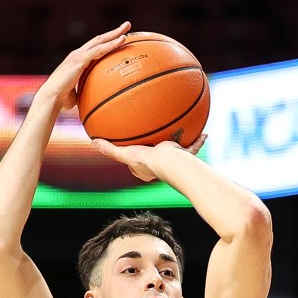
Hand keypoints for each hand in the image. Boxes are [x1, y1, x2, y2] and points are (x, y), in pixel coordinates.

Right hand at [36, 22, 130, 110]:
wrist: (51, 97)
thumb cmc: (62, 99)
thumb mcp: (78, 93)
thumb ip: (87, 91)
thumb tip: (97, 101)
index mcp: (78, 60)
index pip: (95, 47)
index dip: (107, 41)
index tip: (119, 37)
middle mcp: (78, 54)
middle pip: (99, 39)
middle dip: (113, 32)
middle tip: (127, 25)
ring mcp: (78, 55)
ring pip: (100, 41)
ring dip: (115, 34)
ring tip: (127, 27)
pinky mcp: (79, 60)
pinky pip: (99, 50)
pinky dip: (111, 44)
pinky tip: (122, 40)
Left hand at [92, 134, 207, 181]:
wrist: (170, 162)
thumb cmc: (147, 161)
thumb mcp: (125, 154)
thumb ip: (109, 149)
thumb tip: (93, 142)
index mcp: (145, 167)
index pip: (138, 160)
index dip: (135, 152)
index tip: (134, 143)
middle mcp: (160, 165)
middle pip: (159, 153)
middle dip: (159, 146)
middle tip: (156, 136)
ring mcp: (174, 161)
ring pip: (178, 150)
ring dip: (180, 142)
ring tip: (181, 130)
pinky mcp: (186, 156)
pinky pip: (193, 146)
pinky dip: (198, 140)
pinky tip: (204, 133)